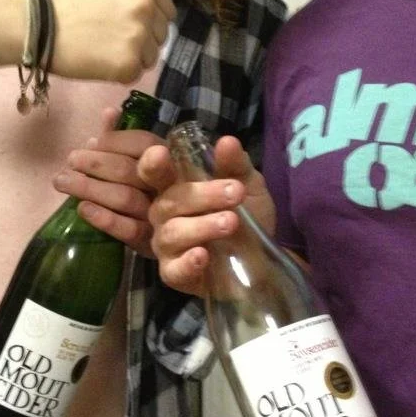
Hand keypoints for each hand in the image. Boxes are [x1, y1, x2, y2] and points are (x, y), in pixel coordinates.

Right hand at [50, 0, 174, 83]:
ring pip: (150, 55)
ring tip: (104, 47)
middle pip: (160, 35)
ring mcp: (138, 37)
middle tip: (107, 35)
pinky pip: (137, 73)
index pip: (166, 12)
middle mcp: (147, 7)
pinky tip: (101, 61)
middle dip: (139, 38)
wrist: (42, 29)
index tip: (117, 19)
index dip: (144, 18)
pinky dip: (121, 73)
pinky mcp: (128, 64)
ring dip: (131, 56)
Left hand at [53, 107, 163, 256]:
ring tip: (62, 182)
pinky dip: (104, 218)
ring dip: (89, 188)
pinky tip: (82, 209)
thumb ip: (125, 140)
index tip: (91, 142)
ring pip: (124, 197)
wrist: (186, 240)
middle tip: (70, 161)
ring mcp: (162, 216)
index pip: (143, 142)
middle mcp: (171, 186)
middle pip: (130, 169)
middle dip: (95, 163)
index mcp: (172, 160)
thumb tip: (109, 113)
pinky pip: (128, 230)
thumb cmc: (157, 193)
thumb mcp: (143, 164)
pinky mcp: (153, 244)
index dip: (114, 141)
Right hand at [139, 134, 274, 296]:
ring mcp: (167, 246)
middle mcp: (164, 215)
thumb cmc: (248, 215)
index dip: (152, 164)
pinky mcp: (175, 274)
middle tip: (236, 193)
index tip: (160, 153)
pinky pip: (173, 269)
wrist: (264, 259)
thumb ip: (235, 165)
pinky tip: (203, 255)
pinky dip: (188, 262)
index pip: (152, 172)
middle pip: (168, 200)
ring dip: (202, 225)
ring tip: (232, 222)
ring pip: (171, 232)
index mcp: (175, 187)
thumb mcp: (247, 185)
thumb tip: (227, 142)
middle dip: (203, 195)